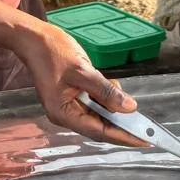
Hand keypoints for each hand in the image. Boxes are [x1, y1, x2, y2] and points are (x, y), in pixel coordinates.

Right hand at [15, 22, 147, 146]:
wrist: (33, 38)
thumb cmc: (53, 52)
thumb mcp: (83, 71)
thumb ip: (106, 91)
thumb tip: (130, 108)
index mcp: (63, 113)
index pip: (100, 131)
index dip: (124, 137)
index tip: (145, 140)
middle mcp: (65, 115)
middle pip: (99, 126)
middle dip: (121, 123)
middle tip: (144, 123)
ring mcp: (67, 107)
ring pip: (98, 115)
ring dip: (112, 105)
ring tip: (116, 87)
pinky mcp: (70, 97)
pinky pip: (93, 104)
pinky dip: (104, 97)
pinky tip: (109, 85)